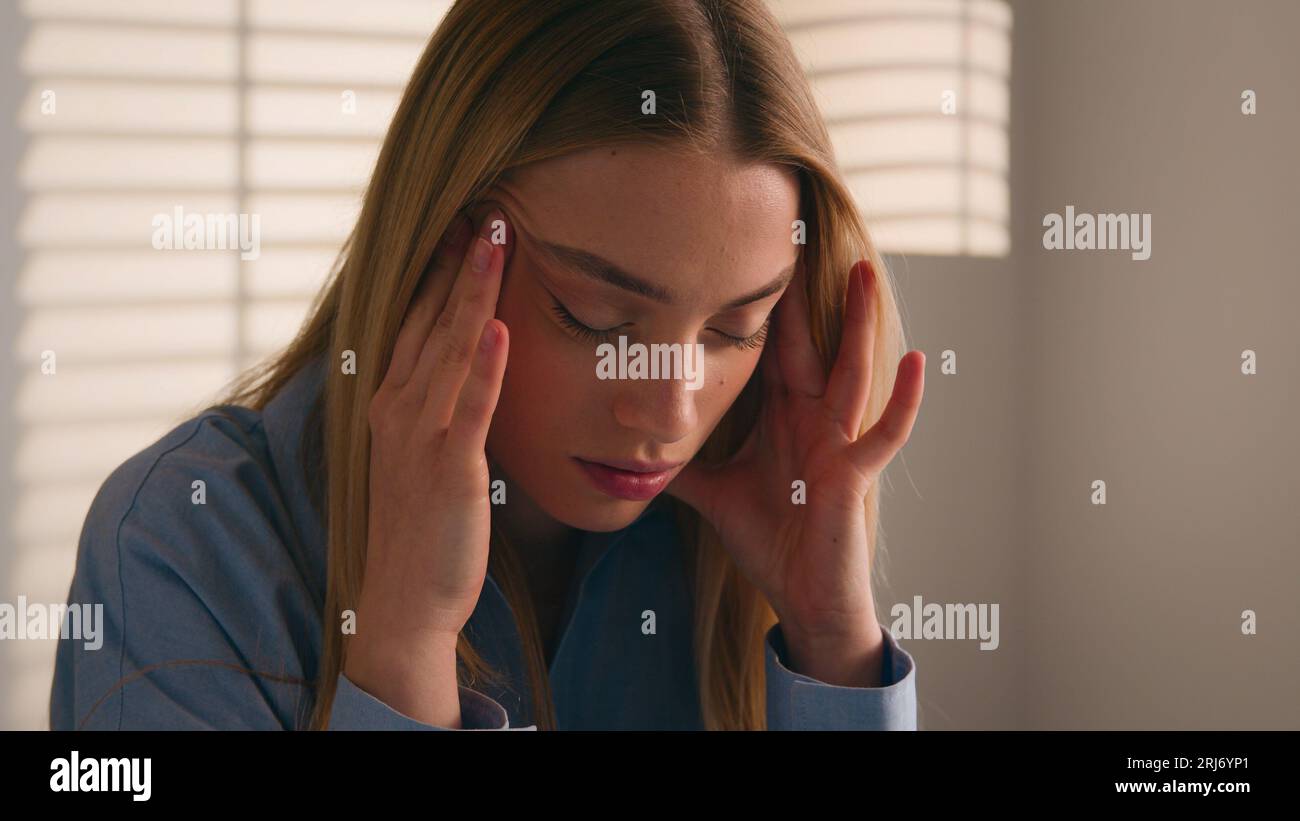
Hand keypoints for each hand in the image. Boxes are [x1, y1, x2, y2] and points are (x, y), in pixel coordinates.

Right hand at [344, 206, 510, 723]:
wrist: (404, 602)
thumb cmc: (420, 529)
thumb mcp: (420, 455)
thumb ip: (439, 407)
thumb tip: (468, 366)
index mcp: (391, 403)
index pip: (416, 321)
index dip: (438, 271)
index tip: (461, 223)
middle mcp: (399, 410)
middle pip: (430, 321)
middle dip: (456, 263)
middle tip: (483, 206)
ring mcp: (422, 438)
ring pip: (451, 350)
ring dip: (473, 292)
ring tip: (495, 239)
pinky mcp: (451, 470)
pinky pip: (471, 410)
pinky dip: (486, 367)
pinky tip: (502, 327)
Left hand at [665, 260, 924, 679]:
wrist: (802, 596)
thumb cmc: (772, 541)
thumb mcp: (714, 495)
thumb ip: (681, 467)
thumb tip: (635, 449)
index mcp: (782, 417)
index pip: (772, 350)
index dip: (763, 306)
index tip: (749, 255)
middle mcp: (812, 419)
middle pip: (809, 344)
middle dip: (806, 293)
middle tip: (801, 231)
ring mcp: (838, 443)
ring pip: (850, 371)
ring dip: (857, 323)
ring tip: (862, 272)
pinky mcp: (855, 475)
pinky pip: (883, 433)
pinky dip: (901, 401)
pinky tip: (914, 362)